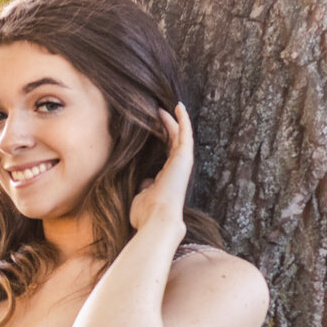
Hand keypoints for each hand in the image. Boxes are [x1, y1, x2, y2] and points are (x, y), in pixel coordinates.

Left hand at [128, 102, 193, 233]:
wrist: (157, 219)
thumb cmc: (146, 214)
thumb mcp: (141, 197)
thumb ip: (144, 187)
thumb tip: (144, 181)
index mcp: (167, 178)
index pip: (166, 154)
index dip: (161, 140)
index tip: (153, 127)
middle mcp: (177, 169)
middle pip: (174, 142)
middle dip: (167, 127)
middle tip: (158, 111)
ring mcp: (182, 163)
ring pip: (180, 136)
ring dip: (174, 120)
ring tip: (168, 106)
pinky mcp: (184, 157)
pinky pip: (185, 133)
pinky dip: (183, 120)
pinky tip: (179, 106)